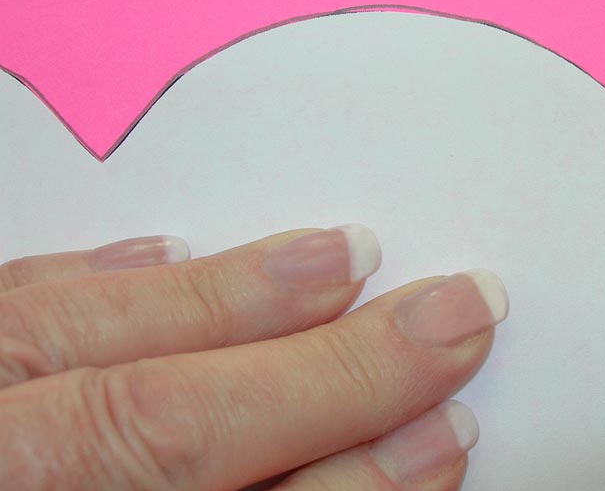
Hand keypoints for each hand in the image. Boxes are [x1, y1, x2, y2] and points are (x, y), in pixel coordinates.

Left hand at [0, 226, 507, 489]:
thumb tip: (375, 475)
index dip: (351, 488)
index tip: (442, 442)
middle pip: (162, 428)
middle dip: (332, 376)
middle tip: (449, 319)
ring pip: (76, 345)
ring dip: (226, 299)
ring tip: (340, 256)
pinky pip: (0, 308)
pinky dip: (86, 280)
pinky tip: (159, 248)